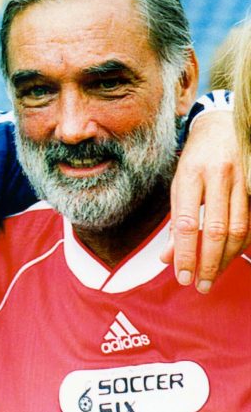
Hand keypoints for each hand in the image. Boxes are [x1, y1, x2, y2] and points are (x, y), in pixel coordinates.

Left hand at [161, 111, 249, 292]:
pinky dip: (243, 244)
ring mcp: (241, 180)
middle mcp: (217, 177)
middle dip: (208, 263)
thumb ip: (176, 220)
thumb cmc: (195, 159)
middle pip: (216, 230)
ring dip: (227, 258)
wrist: (221, 126)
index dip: (184, 253)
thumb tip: (168, 257)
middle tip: (200, 285)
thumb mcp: (178, 184)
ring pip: (239, 229)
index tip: (180, 276)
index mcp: (190, 174)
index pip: (187, 223)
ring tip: (213, 276)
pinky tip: (232, 257)